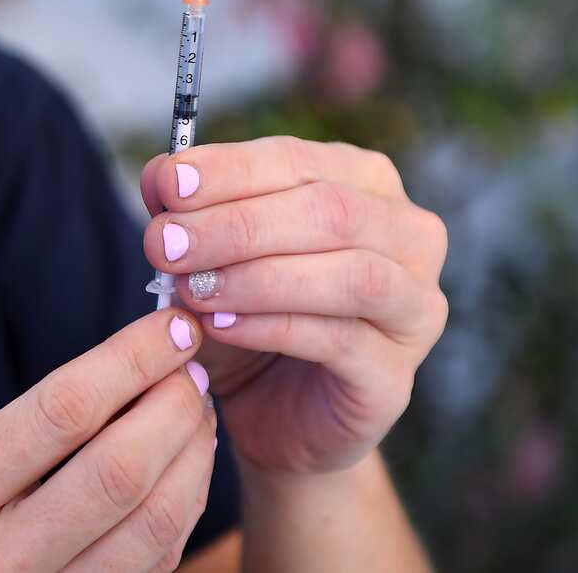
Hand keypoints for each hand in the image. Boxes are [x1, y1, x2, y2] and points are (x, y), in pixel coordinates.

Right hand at [0, 310, 218, 571]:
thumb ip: (29, 427)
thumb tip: (139, 365)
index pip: (62, 412)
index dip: (130, 360)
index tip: (170, 327)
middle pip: (119, 472)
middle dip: (173, 405)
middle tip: (192, 368)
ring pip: (155, 524)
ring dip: (193, 454)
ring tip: (196, 410)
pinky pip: (157, 560)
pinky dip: (185, 502)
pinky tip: (185, 463)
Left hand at [139, 136, 447, 476]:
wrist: (273, 417)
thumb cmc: (248, 318)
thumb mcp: (209, 257)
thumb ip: (190, 211)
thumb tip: (161, 174)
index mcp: (367, 184)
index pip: (299, 160)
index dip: (231, 169)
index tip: (167, 184)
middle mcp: (410, 237)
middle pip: (331, 210)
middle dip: (237, 224)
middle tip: (165, 242)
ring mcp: (416, 308)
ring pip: (351, 274)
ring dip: (257, 276)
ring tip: (189, 288)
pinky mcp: (396, 376)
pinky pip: (340, 341)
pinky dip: (271, 327)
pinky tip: (217, 325)